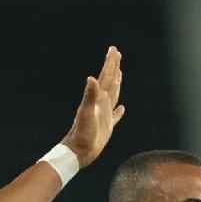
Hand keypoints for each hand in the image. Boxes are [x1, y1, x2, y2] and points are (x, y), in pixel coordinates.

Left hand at [61, 46, 125, 167]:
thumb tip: (91, 78)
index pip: (106, 77)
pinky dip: (119, 111)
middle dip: (113, 67)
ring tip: (119, 73)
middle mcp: (101, 103)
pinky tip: (121, 108)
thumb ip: (89, 96)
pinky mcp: (106, 126)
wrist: (78, 151)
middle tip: (116, 53)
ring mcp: (104, 114)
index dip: (110, 63)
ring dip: (116, 83)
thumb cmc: (82, 133)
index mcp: (98, 99)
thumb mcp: (86, 113)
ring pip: (113, 94)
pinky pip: (115, 116)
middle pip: (110, 81)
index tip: (114, 50)